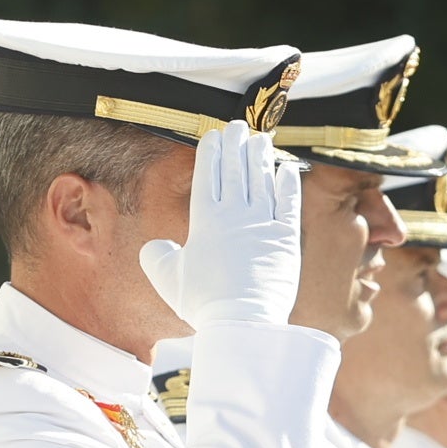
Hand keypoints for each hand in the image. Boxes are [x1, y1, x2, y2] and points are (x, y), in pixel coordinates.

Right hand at [137, 120, 302, 329]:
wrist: (242, 321)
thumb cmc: (204, 303)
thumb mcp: (168, 278)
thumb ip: (157, 256)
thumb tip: (157, 246)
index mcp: (205, 220)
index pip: (206, 175)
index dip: (211, 152)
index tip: (214, 136)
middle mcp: (235, 214)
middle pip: (235, 170)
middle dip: (236, 144)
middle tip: (238, 126)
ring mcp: (263, 224)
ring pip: (262, 180)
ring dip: (261, 157)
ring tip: (261, 140)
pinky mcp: (287, 238)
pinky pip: (289, 203)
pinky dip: (288, 183)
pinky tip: (287, 169)